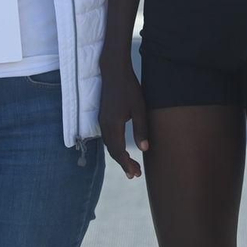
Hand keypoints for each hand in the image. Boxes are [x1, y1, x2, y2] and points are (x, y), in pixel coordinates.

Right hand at [99, 57, 149, 179]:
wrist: (114, 71)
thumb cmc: (129, 88)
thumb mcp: (139, 108)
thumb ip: (141, 129)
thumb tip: (144, 149)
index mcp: (113, 125)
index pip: (118, 151)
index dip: (126, 164)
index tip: (135, 174)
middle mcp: (104, 126)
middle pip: (112, 151)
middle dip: (123, 164)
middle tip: (134, 175)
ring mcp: (102, 121)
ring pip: (109, 145)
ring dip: (118, 157)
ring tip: (130, 165)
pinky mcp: (103, 117)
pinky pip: (107, 138)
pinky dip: (114, 147)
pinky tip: (121, 149)